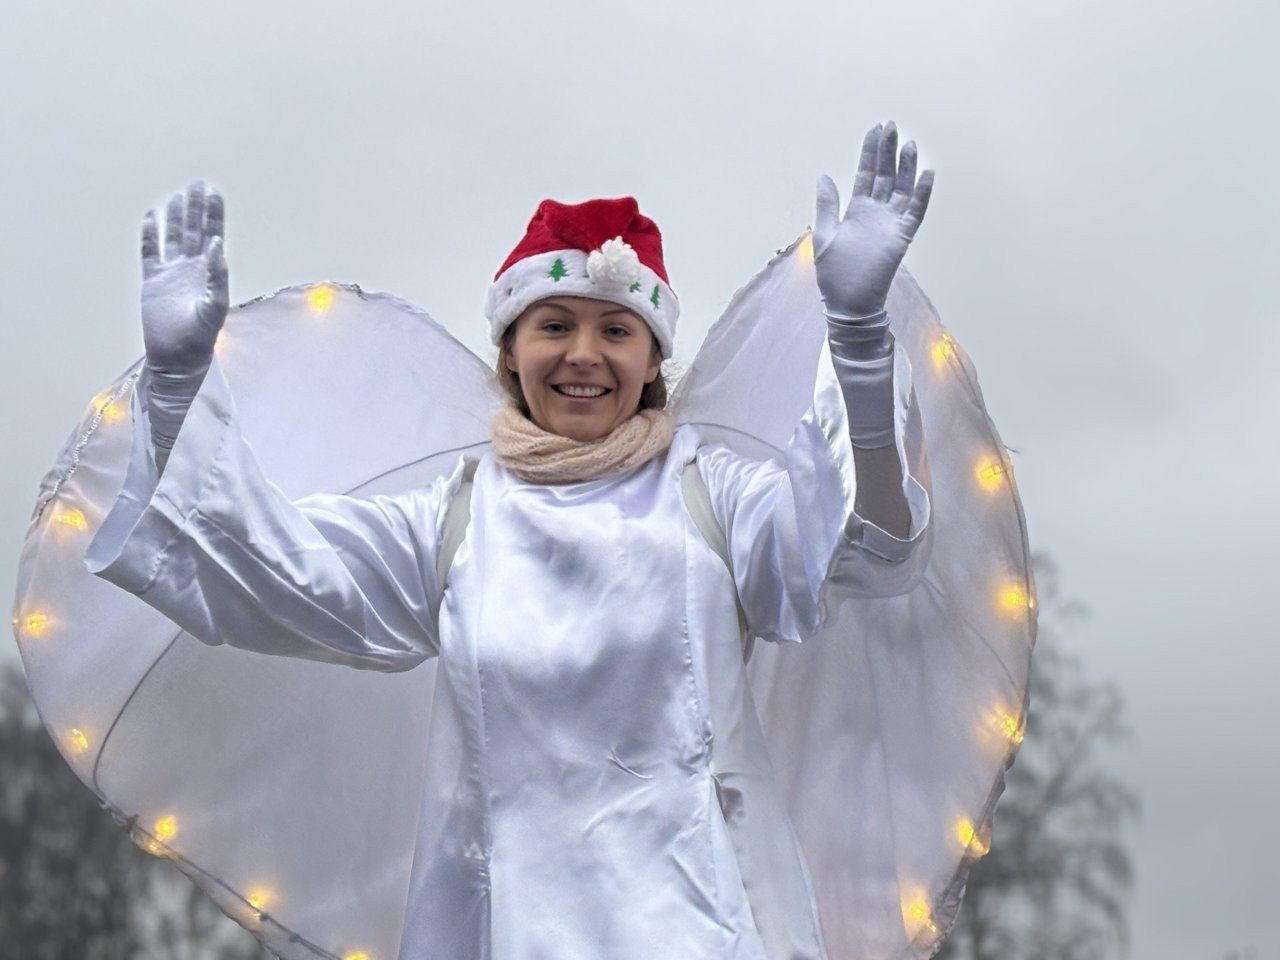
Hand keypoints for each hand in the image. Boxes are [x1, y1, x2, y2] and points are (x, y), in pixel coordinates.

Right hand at [141, 180, 227, 379]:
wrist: (177, 357)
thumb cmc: (201, 336)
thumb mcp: (215, 305)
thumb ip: (218, 275)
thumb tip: (216, 245)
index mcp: (209, 272)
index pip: (212, 236)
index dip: (213, 215)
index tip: (214, 193)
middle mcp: (191, 269)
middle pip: (194, 231)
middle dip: (196, 208)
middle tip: (198, 184)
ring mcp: (171, 273)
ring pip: (173, 238)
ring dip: (175, 217)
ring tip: (179, 196)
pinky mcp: (152, 281)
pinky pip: (150, 253)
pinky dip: (149, 235)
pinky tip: (150, 217)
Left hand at [814, 121, 933, 317]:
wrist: (847, 302)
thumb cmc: (833, 273)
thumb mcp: (823, 235)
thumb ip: (827, 205)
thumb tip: (824, 176)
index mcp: (856, 209)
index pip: (866, 173)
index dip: (871, 152)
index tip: (875, 130)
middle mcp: (875, 212)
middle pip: (886, 175)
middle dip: (888, 151)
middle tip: (892, 127)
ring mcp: (890, 224)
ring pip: (902, 189)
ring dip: (906, 167)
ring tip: (909, 144)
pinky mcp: (901, 237)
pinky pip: (915, 212)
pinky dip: (921, 194)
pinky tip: (926, 174)